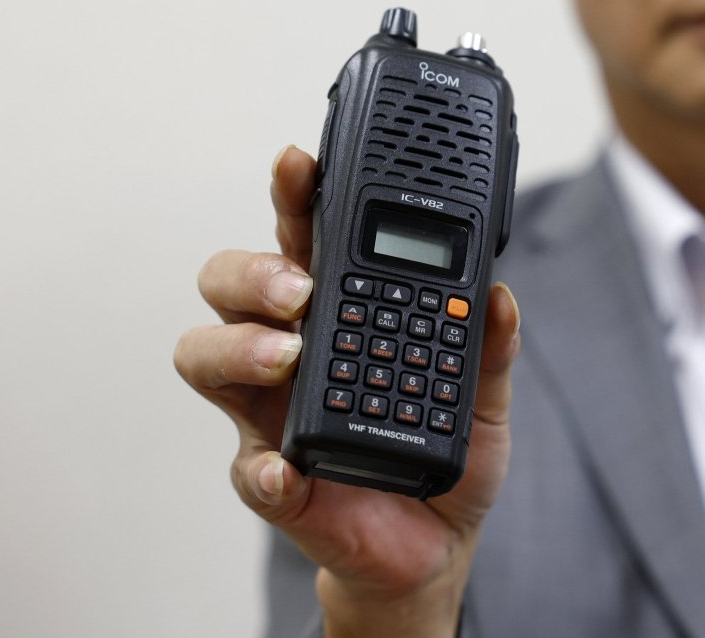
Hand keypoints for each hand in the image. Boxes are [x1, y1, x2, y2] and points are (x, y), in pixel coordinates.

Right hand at [174, 146, 520, 636]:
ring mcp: (270, 412)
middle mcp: (290, 349)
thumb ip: (490, 344)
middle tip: (299, 287)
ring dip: (238, 347)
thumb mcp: (483, 392)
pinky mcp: (275, 480)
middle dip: (254, 270)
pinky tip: (284, 468)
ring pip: (206, 356)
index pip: (304, 238)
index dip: (294, 195)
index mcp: (339, 309)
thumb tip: (498, 296)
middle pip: (233, 283)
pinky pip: (247, 470)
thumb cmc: (444, 449)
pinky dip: (260, 468)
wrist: (437, 544)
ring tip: (287, 356)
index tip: (299, 161)